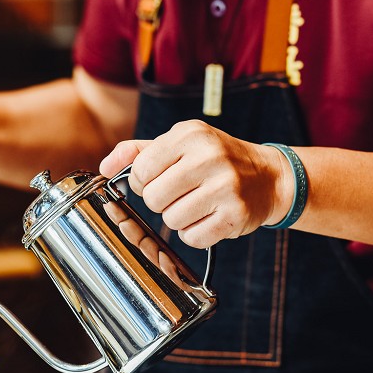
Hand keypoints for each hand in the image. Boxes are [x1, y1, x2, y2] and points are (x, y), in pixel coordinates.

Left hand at [99, 120, 289, 247]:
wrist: (268, 177)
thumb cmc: (215, 159)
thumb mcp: (178, 143)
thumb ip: (137, 151)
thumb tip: (104, 167)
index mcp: (190, 134)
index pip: (141, 169)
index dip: (142, 181)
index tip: (157, 180)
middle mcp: (209, 157)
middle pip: (153, 198)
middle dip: (159, 202)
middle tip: (178, 194)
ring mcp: (225, 186)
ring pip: (170, 220)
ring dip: (177, 219)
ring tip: (196, 205)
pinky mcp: (235, 215)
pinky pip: (192, 238)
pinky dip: (195, 233)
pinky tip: (208, 218)